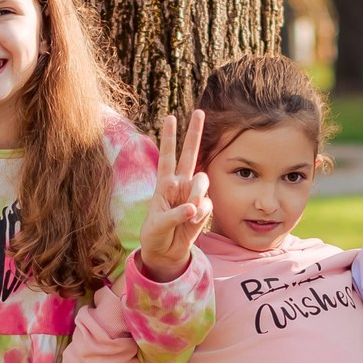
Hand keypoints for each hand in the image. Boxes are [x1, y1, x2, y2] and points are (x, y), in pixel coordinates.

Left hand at [137, 109, 210, 281]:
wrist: (167, 251)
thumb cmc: (156, 234)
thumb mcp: (157, 224)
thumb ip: (175, 213)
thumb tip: (193, 207)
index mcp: (164, 183)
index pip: (167, 156)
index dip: (169, 137)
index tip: (171, 117)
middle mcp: (180, 184)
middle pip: (190, 154)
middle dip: (194, 133)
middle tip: (199, 111)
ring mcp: (193, 194)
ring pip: (201, 181)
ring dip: (196, 193)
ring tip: (188, 211)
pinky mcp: (204, 208)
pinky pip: (206, 204)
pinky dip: (199, 213)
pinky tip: (192, 222)